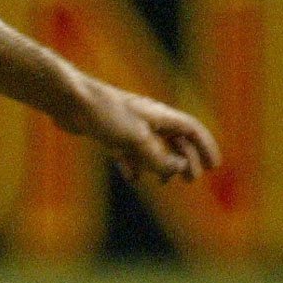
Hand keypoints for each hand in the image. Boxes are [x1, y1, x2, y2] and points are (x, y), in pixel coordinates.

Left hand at [61, 79, 222, 183]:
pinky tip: (133, 178)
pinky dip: (133, 164)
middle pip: (174, 140)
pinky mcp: (108, 132)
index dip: (205, 147)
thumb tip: (178, 168)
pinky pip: (127, 151)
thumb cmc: (104, 114)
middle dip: (185, 160)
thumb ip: (158, 156)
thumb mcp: (136, 139)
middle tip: (191, 180)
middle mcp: (147, 118)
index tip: (214, 166)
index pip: (192, 129)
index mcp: (160, 115)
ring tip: (164, 182)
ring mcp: (127, 125)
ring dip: (160, 165)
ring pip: (151, 147)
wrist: (68, 100)